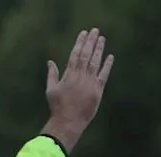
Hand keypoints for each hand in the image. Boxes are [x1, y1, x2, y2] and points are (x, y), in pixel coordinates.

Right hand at [43, 27, 113, 152]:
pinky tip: (110, 57)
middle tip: (95, 30)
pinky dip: (107, 65)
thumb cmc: (57, 107)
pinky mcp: (98, 91)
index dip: (80, 42)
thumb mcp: (51, 89)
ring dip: (99, 49)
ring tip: (102, 38)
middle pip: (87, 54)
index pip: (75, 54)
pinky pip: (104, 75)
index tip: (84, 33)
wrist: (68, 122)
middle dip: (91, 41)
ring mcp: (90, 83)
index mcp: (68, 74)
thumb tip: (50, 62)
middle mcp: (80, 76)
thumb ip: (52, 74)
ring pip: (96, 62)